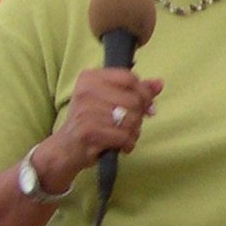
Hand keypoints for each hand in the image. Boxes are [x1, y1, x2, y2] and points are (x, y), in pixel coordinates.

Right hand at [32, 68, 163, 191]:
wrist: (66, 148)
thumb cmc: (91, 121)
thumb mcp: (110, 100)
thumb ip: (135, 91)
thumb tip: (159, 84)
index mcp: (90, 77)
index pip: (129, 78)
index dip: (144, 93)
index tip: (145, 105)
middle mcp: (85, 91)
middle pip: (134, 100)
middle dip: (139, 116)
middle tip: (129, 125)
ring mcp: (86, 111)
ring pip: (131, 119)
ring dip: (133, 131)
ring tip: (122, 135)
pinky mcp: (89, 131)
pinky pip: (124, 136)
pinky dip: (128, 143)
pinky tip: (121, 145)